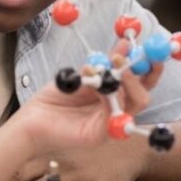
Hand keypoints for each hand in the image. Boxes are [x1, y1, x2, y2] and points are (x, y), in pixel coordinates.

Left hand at [10, 40, 162, 155]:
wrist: (30, 120)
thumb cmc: (52, 100)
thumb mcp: (81, 76)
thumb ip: (102, 65)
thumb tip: (124, 45)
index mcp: (112, 98)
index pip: (140, 84)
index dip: (149, 69)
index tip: (150, 51)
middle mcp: (115, 112)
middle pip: (143, 95)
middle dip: (144, 74)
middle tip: (133, 57)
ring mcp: (110, 125)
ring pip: (135, 104)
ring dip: (128, 80)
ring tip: (114, 63)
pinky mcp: (101, 134)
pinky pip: (116, 113)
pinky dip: (111, 94)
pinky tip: (98, 82)